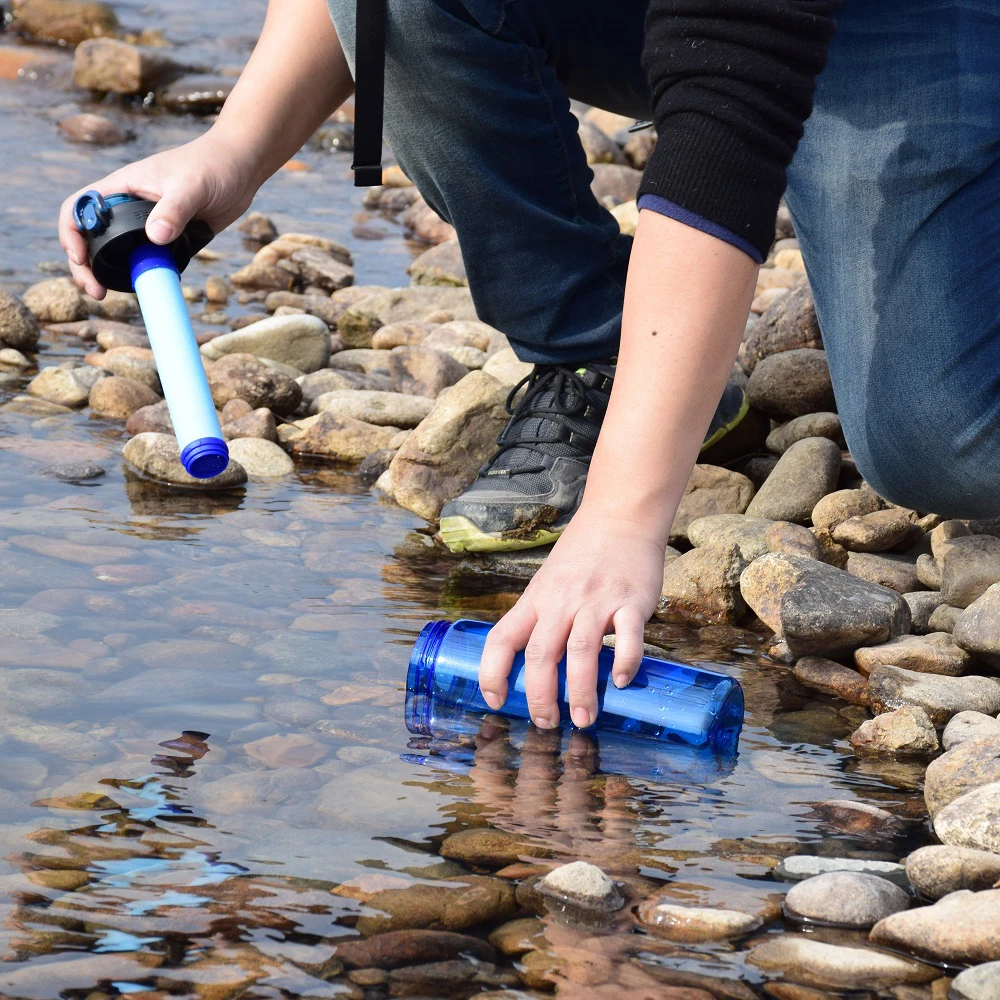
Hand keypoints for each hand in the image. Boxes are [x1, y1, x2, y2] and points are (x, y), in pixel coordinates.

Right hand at [58, 130, 258, 298]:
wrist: (242, 169)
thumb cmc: (213, 165)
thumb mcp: (192, 186)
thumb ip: (173, 210)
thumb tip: (154, 237)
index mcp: (122, 187)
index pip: (80, 208)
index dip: (72, 233)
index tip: (81, 258)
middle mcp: (129, 207)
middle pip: (93, 237)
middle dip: (86, 265)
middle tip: (96, 291)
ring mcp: (149, 224)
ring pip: (119, 252)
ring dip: (111, 273)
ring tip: (110, 294)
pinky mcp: (170, 238)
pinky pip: (148, 259)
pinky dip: (142, 274)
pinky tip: (148, 286)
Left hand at [479, 508, 664, 729]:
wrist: (619, 517)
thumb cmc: (582, 556)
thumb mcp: (548, 583)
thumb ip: (542, 618)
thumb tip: (535, 668)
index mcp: (535, 600)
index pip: (502, 638)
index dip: (491, 672)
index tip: (495, 700)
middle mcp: (561, 602)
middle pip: (540, 654)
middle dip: (540, 696)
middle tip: (547, 724)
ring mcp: (596, 601)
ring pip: (580, 651)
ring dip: (581, 691)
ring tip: (584, 719)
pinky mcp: (631, 601)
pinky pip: (627, 636)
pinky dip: (624, 661)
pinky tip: (622, 681)